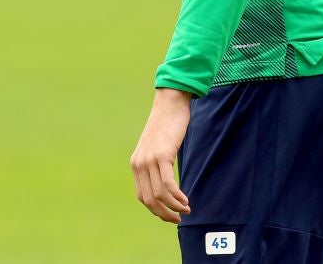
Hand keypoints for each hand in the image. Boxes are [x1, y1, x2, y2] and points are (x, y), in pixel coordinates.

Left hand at [129, 88, 192, 223]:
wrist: (170, 104)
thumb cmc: (168, 125)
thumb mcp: (158, 147)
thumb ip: (157, 164)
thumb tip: (166, 183)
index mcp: (136, 164)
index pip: (142, 196)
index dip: (157, 210)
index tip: (171, 215)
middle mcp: (139, 164)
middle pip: (149, 200)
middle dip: (165, 213)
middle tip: (179, 218)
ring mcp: (149, 160)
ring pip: (159, 195)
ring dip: (174, 207)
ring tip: (186, 209)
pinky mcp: (161, 156)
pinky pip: (168, 185)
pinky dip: (177, 197)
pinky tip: (185, 200)